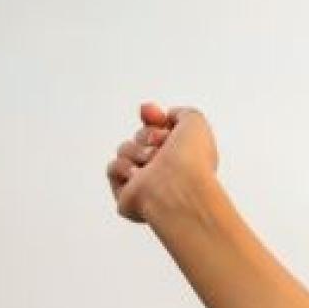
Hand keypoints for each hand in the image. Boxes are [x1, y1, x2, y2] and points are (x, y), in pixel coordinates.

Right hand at [105, 102, 221, 225]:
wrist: (177, 186)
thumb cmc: (191, 160)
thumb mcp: (195, 122)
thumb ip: (182, 113)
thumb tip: (167, 116)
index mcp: (185, 156)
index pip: (162, 130)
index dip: (153, 118)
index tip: (149, 111)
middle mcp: (167, 170)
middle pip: (141, 137)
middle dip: (147, 134)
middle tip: (159, 143)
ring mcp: (147, 184)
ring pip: (125, 150)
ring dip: (136, 151)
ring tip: (152, 162)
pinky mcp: (128, 196)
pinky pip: (113, 169)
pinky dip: (124, 168)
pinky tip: (138, 177)